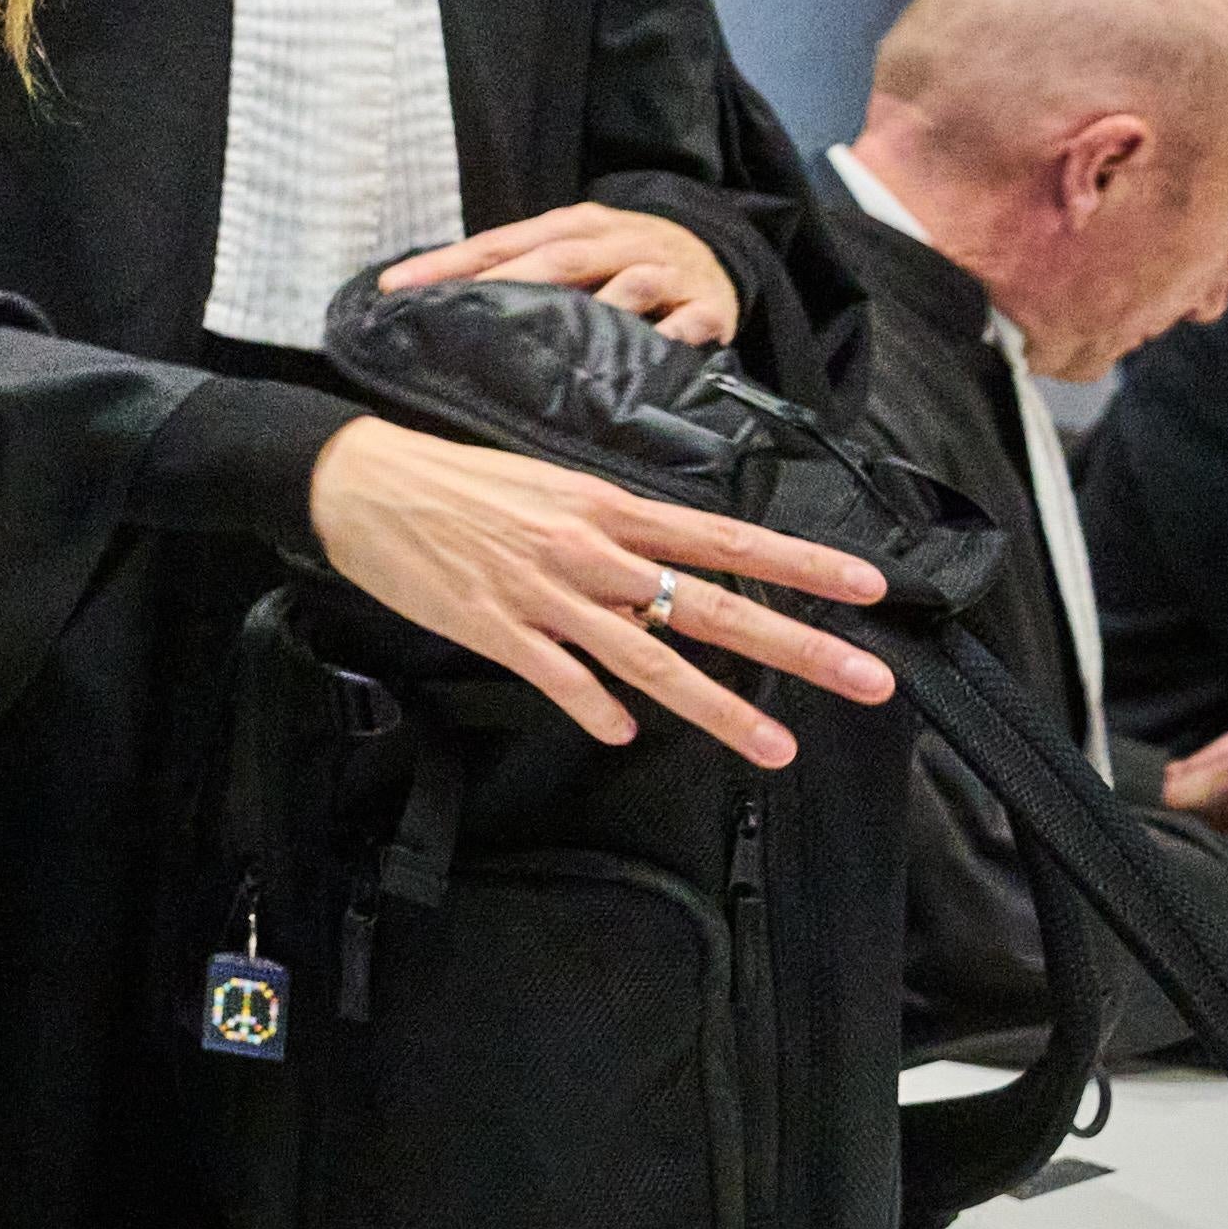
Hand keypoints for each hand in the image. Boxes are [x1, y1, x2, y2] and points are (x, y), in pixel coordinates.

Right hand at [304, 419, 894, 764]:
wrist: (358, 481)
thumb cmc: (453, 480)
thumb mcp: (546, 485)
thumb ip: (611, 530)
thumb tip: (665, 573)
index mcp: (607, 507)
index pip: (728, 539)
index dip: (803, 563)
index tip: (870, 586)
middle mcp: (590, 552)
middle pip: (713, 607)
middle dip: (799, 645)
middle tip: (870, 679)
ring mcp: (546, 595)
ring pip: (651, 661)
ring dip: (722, 709)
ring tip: (778, 748)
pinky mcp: (496, 627)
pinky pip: (561, 679)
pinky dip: (596, 710)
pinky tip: (622, 735)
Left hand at [380, 202, 745, 348]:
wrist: (717, 253)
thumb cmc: (623, 259)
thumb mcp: (573, 249)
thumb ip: (517, 270)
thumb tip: (437, 301)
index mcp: (575, 225)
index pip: (502, 242)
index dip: (449, 263)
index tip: (395, 287)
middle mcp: (619, 241)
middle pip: (559, 258)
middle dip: (508, 283)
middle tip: (458, 313)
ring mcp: (668, 272)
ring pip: (630, 284)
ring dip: (595, 309)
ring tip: (553, 341)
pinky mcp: (709, 307)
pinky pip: (689, 323)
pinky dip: (669, 337)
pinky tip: (646, 355)